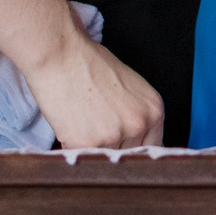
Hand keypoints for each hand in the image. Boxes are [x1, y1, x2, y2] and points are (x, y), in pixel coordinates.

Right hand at [25, 29, 164, 149]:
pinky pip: (81, 158)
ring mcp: (115, 135)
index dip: (134, 150)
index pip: (153, 148)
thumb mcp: (130, 90)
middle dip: (112, 149)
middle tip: (95, 131)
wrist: (61, 55)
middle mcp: (139, 124)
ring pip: (104, 159)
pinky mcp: (88, 144)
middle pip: (129, 156)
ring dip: (92, 149)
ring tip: (82, 121)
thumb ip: (136, 116)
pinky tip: (70, 125)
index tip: (123, 151)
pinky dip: (72, 148)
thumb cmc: (89, 66)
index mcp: (154, 110)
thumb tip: (135, 142)